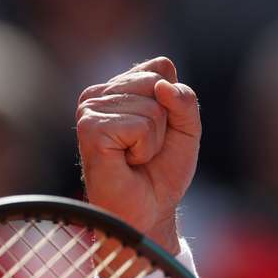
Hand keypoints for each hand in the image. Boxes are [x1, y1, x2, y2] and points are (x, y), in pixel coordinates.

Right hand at [76, 57, 200, 254]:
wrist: (149, 210)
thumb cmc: (163, 169)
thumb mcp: (187, 128)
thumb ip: (185, 99)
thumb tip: (162, 85)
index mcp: (120, 85)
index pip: (161, 68)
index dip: (174, 102)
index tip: (161, 129)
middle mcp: (100, 93)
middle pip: (158, 84)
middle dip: (166, 121)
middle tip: (147, 147)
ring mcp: (90, 109)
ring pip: (152, 107)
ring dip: (155, 139)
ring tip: (136, 156)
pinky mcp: (90, 129)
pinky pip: (141, 126)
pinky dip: (145, 148)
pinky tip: (127, 161)